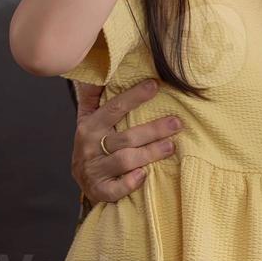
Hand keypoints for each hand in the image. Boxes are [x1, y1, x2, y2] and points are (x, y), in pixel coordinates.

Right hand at [70, 79, 181, 204]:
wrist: (85, 182)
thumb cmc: (93, 145)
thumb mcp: (88, 120)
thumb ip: (93, 96)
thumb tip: (99, 70)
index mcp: (89, 126)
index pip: (114, 108)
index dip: (134, 96)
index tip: (155, 85)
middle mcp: (90, 147)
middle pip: (126, 137)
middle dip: (153, 129)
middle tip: (177, 123)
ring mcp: (94, 170)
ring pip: (125, 160)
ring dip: (150, 153)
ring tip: (171, 146)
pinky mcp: (99, 190)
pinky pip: (115, 189)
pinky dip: (130, 183)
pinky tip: (144, 175)